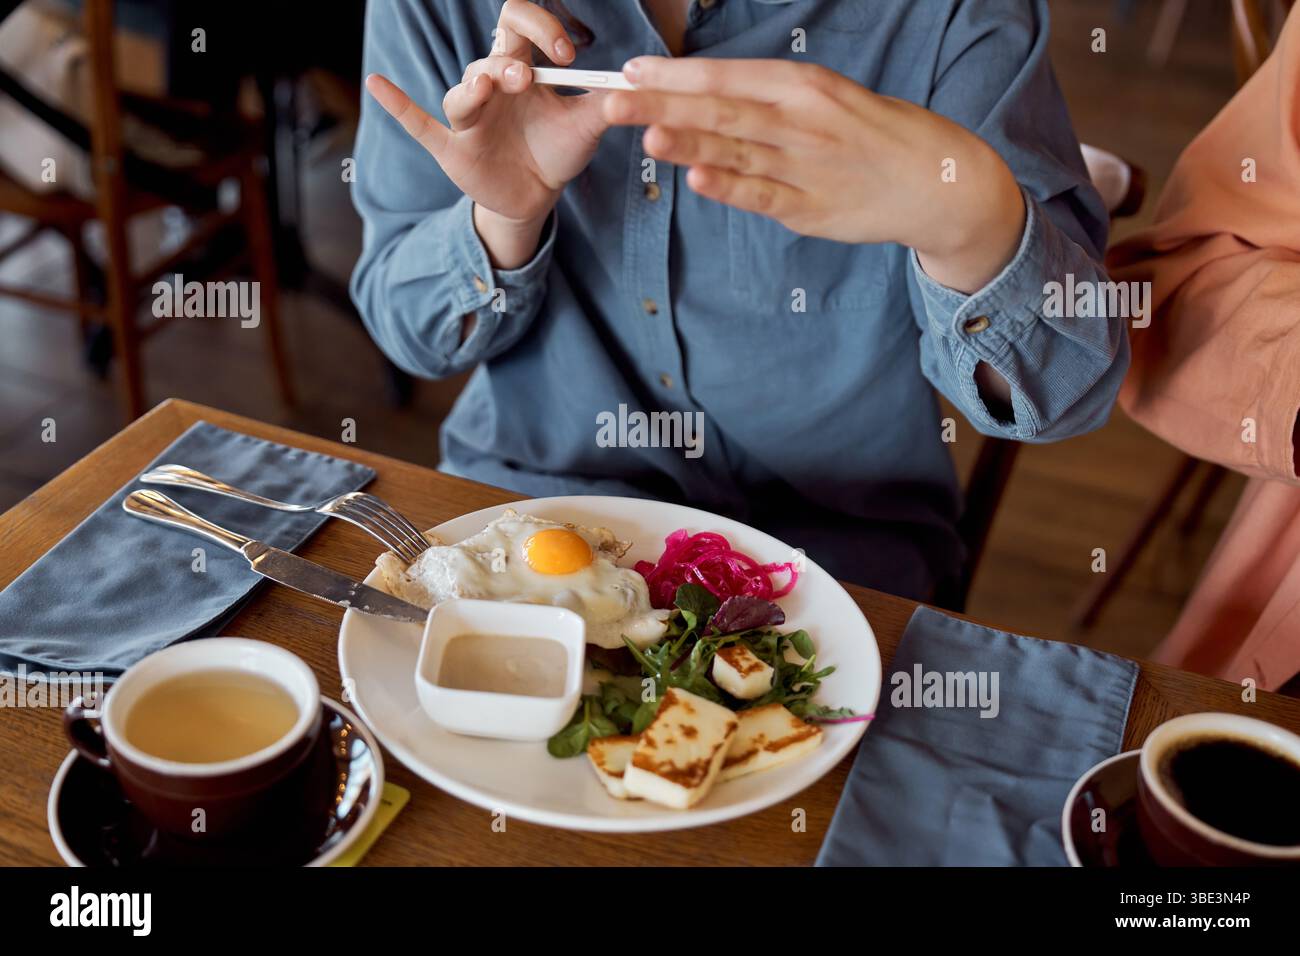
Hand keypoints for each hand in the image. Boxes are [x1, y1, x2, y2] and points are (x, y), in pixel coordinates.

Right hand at [366, 0, 609, 267]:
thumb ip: (607, 102)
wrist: (535, 197)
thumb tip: (638, 82)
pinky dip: (398, 106)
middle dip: (510, 60)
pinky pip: (419, 123)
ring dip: (479, 85)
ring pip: (463, 89)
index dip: (540, 26)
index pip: (519, 24)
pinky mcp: (452, 148)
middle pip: (490, 53)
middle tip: (531, 78)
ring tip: (496, 87)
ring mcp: (469, 116)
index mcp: (522, 67)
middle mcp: (491, 85)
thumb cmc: (556, 150)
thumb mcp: (587, 127)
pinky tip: (377, 84)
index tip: (568, 53)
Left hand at [605, 57, 1025, 292]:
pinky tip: (696, 177)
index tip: (631, 70)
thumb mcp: (829, 99)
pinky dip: (729, 187)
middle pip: (721, 109)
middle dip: (663, 104)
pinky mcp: (810, 208)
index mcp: (804, 86)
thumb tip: (709, 96)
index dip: (676, 75)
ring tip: (643, 134)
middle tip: (612, 99)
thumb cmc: (876, 135)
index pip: (728, 77)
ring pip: (736, 150)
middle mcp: (801, 120)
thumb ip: (772, 100)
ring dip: (687, 142)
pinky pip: (762, 195)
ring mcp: (805, 166)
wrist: (938, 182)